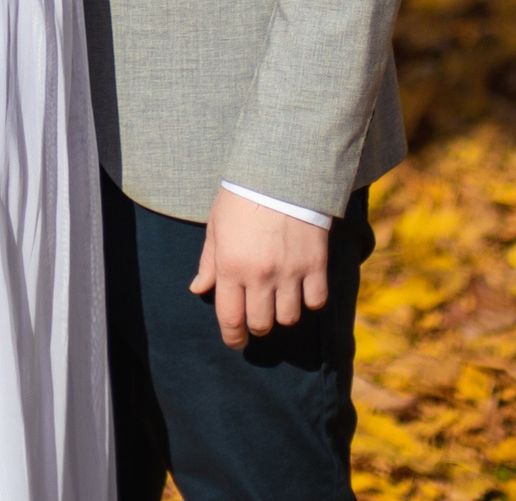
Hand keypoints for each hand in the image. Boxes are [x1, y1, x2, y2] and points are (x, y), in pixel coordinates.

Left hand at [190, 187, 329, 347]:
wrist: (282, 172)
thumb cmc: (242, 197)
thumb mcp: (216, 226)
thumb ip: (209, 262)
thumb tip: (199, 289)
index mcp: (231, 266)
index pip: (230, 319)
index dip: (233, 337)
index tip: (236, 341)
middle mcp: (260, 275)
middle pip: (262, 324)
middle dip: (257, 325)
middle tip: (257, 316)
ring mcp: (290, 272)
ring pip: (289, 318)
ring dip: (282, 314)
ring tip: (279, 300)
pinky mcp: (315, 265)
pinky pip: (316, 301)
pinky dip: (309, 301)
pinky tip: (303, 289)